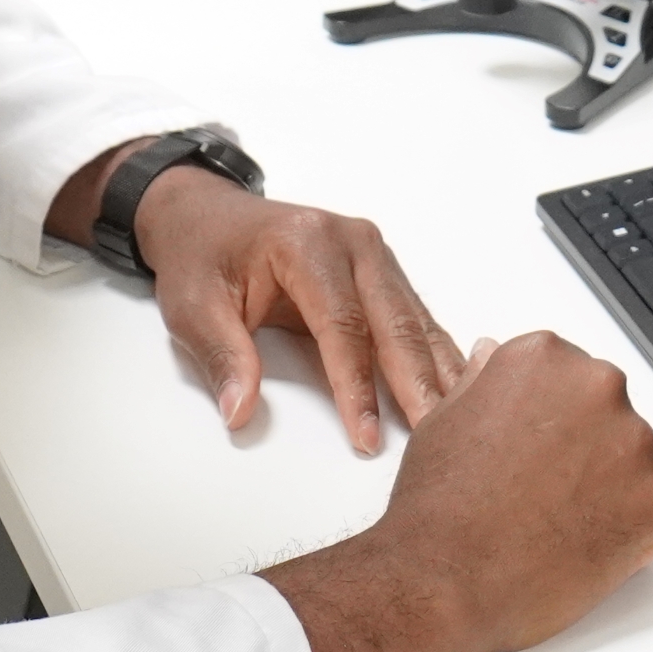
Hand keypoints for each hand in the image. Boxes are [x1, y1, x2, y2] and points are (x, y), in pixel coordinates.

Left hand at [130, 168, 464, 457]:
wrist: (206, 216)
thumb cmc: (201, 257)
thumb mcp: (193, 307)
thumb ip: (222, 358)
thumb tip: (240, 411)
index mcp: (307, 242)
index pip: (342, 324)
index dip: (356, 385)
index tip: (365, 435)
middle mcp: (352, 242)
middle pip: (394, 322)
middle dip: (416, 383)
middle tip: (434, 434)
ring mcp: (373, 254)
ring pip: (415, 321)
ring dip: (437, 373)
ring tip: (458, 421)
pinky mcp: (382, 271)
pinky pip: (415, 317)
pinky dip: (436, 355)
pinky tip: (459, 387)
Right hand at [263, 332, 652, 651]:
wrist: (448, 582)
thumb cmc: (439, 507)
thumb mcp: (445, 418)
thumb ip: (484, 380)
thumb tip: (492, 356)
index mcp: (546, 358)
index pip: (569, 374)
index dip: (551, 419)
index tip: (535, 448)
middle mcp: (598, 387)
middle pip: (607, 411)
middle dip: (585, 447)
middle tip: (545, 492)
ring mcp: (636, 444)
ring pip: (635, 460)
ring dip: (609, 486)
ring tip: (556, 523)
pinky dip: (628, 529)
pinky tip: (580, 545)